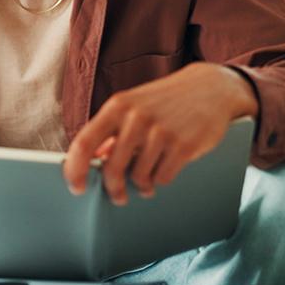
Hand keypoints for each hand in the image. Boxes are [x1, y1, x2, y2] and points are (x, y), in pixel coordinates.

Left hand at [63, 63, 257, 205]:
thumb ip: (111, 132)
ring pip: (139, 177)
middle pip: (111, 168)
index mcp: (118, 106)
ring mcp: (161, 131)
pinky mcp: (184, 145)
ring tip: (147, 180)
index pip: (84, 142)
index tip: (76, 187)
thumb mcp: (133, 107)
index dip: (75, 169)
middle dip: (113, 189)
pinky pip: (162, 178)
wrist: (209, 88)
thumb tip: (91, 158)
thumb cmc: (165, 101)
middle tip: (117, 196)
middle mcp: (136, 117)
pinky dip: (161, 180)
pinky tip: (165, 169)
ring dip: (142, 185)